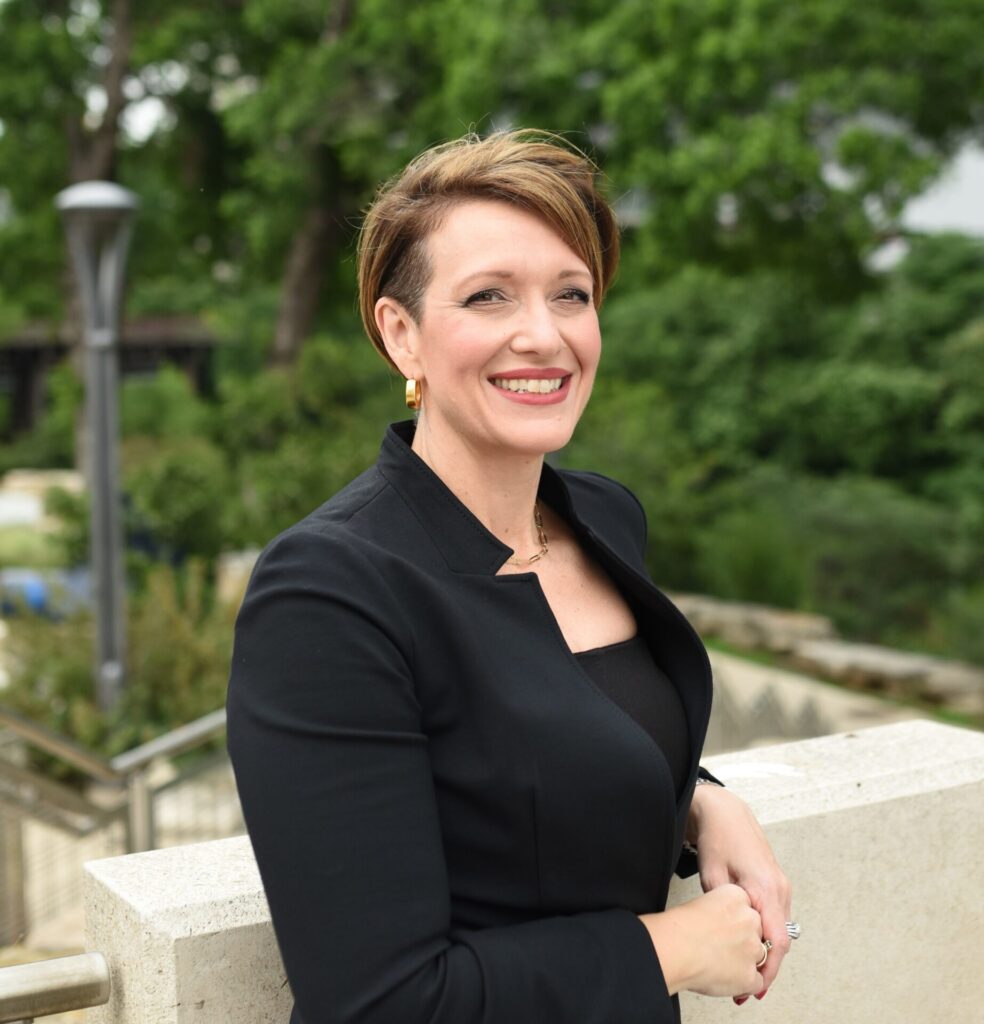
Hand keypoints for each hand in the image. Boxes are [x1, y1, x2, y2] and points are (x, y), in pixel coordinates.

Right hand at [641, 884, 764, 996]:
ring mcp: (753, 949)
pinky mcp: (750, 975)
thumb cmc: (679, 927)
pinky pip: (757, 982)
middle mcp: (750, 920)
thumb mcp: (702, 902)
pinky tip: (726, 978)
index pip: (747, 909)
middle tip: (721, 948)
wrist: (674, 948)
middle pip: (757, 932)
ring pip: (759, 958)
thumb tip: (723, 922)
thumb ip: (720, 910)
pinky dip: (744, 984)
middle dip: (743, 942)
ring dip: (744, 963)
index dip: (735, 923)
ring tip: (720, 964)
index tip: (724, 929)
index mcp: (737, 896)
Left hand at [687, 785, 792, 999]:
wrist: (725, 811)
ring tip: (746, 974)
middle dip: (766, 967)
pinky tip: (751, 946)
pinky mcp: (777, 882)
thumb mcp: (713, 877)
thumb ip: (724, 909)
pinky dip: (767, 935)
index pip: (777, 942)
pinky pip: (777, 917)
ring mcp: (782, 885)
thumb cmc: (717, 840)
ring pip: (780, 930)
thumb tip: (729, 938)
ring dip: (767, 952)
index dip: (768, 970)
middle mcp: (781, 888)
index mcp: (766, 888)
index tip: (757, 989)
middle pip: (781, 941)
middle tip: (747, 990)